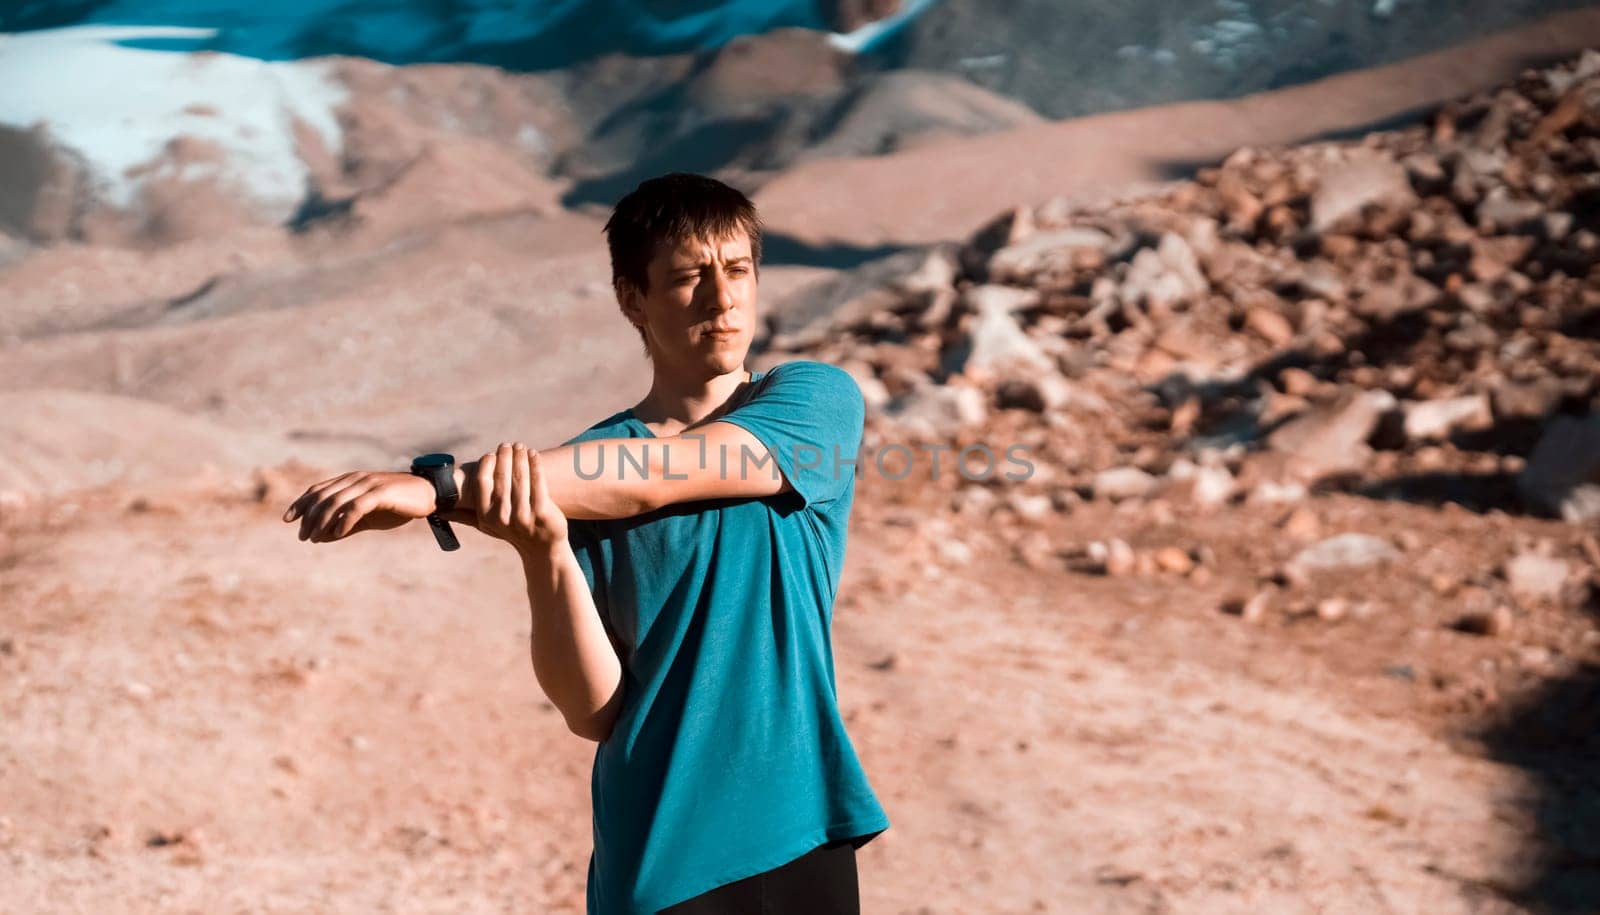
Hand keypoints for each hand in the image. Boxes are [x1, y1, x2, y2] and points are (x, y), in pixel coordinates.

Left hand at [282, 470, 436, 542]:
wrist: (429, 494)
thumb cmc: (399, 505)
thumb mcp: (369, 517)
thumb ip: (346, 525)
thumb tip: (321, 537)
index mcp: (350, 480)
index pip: (318, 489)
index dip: (301, 503)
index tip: (288, 519)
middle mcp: (355, 479)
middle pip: (323, 496)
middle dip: (308, 517)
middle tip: (302, 536)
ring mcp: (368, 484)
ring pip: (335, 502)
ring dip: (321, 521)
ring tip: (314, 538)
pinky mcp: (381, 493)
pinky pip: (356, 507)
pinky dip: (344, 521)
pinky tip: (337, 534)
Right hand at [475, 442, 567, 551]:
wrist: (540, 549)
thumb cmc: (511, 532)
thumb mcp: (487, 527)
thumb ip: (465, 517)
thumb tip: (440, 512)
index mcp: (485, 516)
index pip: (482, 482)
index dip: (487, 465)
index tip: (492, 454)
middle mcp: (502, 516)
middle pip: (502, 477)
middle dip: (504, 457)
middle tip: (508, 445)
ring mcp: (523, 515)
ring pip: (520, 478)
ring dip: (520, 457)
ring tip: (520, 446)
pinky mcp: (542, 512)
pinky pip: (538, 483)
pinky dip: (535, 465)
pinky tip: (533, 454)